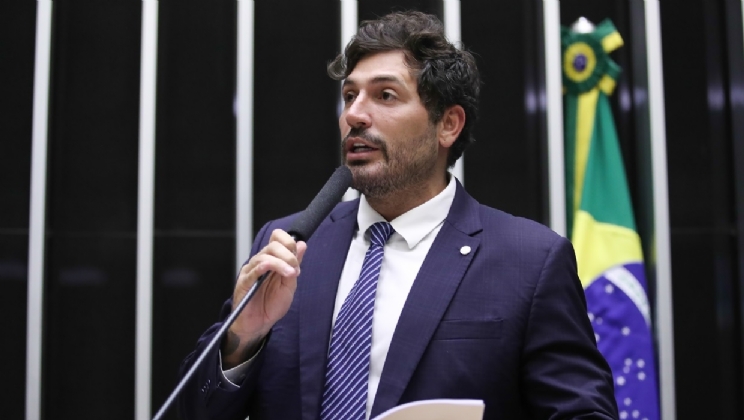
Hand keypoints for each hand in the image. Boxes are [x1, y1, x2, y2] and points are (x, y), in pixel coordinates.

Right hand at [221, 229, 306, 368]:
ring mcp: (251, 271)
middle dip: (289, 254)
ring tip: (291, 274)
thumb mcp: (289, 284)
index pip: (277, 238)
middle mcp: (260, 262)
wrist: (258, 325)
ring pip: (265, 255)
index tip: (297, 257)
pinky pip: (254, 269)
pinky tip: (275, 270)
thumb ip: (294, 264)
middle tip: (295, 270)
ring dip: (282, 262)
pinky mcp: (245, 282)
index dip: (289, 242)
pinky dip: (266, 266)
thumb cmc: (271, 305)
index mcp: (271, 260)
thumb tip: (302, 244)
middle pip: (273, 244)